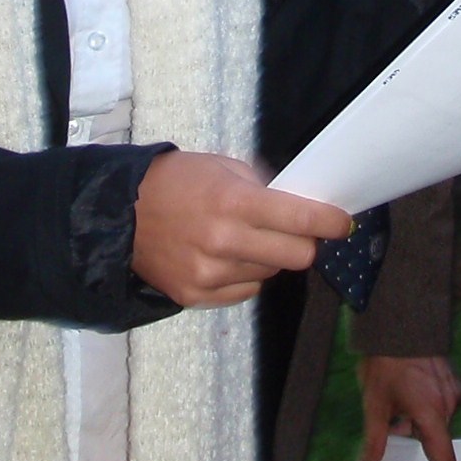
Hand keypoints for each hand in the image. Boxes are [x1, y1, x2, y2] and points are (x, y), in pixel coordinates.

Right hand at [132, 151, 350, 308]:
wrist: (118, 213)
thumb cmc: (170, 182)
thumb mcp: (217, 166)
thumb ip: (259, 186)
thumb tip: (296, 207)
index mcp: (232, 202)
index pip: (301, 219)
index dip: (330, 222)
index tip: (342, 223)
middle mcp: (225, 241)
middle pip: (297, 256)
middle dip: (303, 242)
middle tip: (294, 232)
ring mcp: (211, 273)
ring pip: (271, 274)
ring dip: (267, 257)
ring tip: (241, 239)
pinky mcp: (197, 295)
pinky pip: (245, 289)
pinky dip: (243, 275)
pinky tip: (223, 257)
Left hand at [356, 354, 460, 460]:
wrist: (396, 324)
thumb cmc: (383, 363)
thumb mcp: (374, 404)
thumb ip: (373, 440)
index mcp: (431, 415)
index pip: (443, 460)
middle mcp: (448, 405)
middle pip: (434, 436)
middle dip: (415, 436)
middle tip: (396, 423)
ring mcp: (452, 391)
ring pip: (434, 418)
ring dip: (416, 418)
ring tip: (394, 400)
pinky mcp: (450, 380)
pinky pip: (438, 402)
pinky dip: (423, 405)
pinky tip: (404, 391)